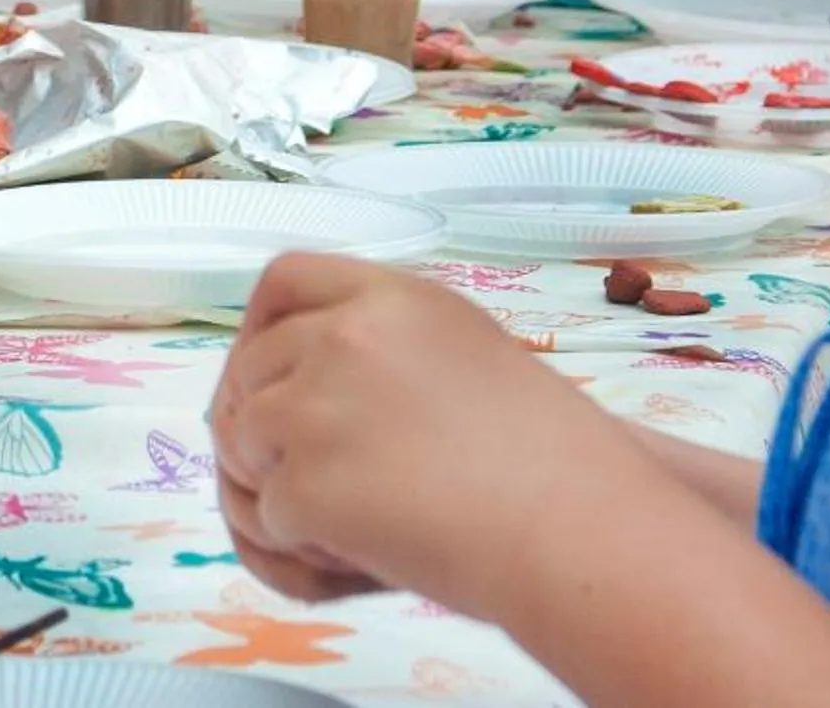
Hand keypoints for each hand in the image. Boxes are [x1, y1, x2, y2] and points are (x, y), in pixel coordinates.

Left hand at [208, 253, 673, 619]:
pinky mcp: (308, 483)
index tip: (266, 372)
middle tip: (315, 471)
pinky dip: (304, 542)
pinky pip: (268, 515)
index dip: (260, 328)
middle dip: (266, 422)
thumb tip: (304, 371)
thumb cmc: (555, 463)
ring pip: (243, 441)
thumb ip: (385, 345)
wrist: (587, 537)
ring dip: (281, 483)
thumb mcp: (468, 355)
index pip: (284, 282)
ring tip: (361, 512)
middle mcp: (345, 337)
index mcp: (392, 298)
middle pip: (249, 369)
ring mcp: (318, 407)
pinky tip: (372, 548)